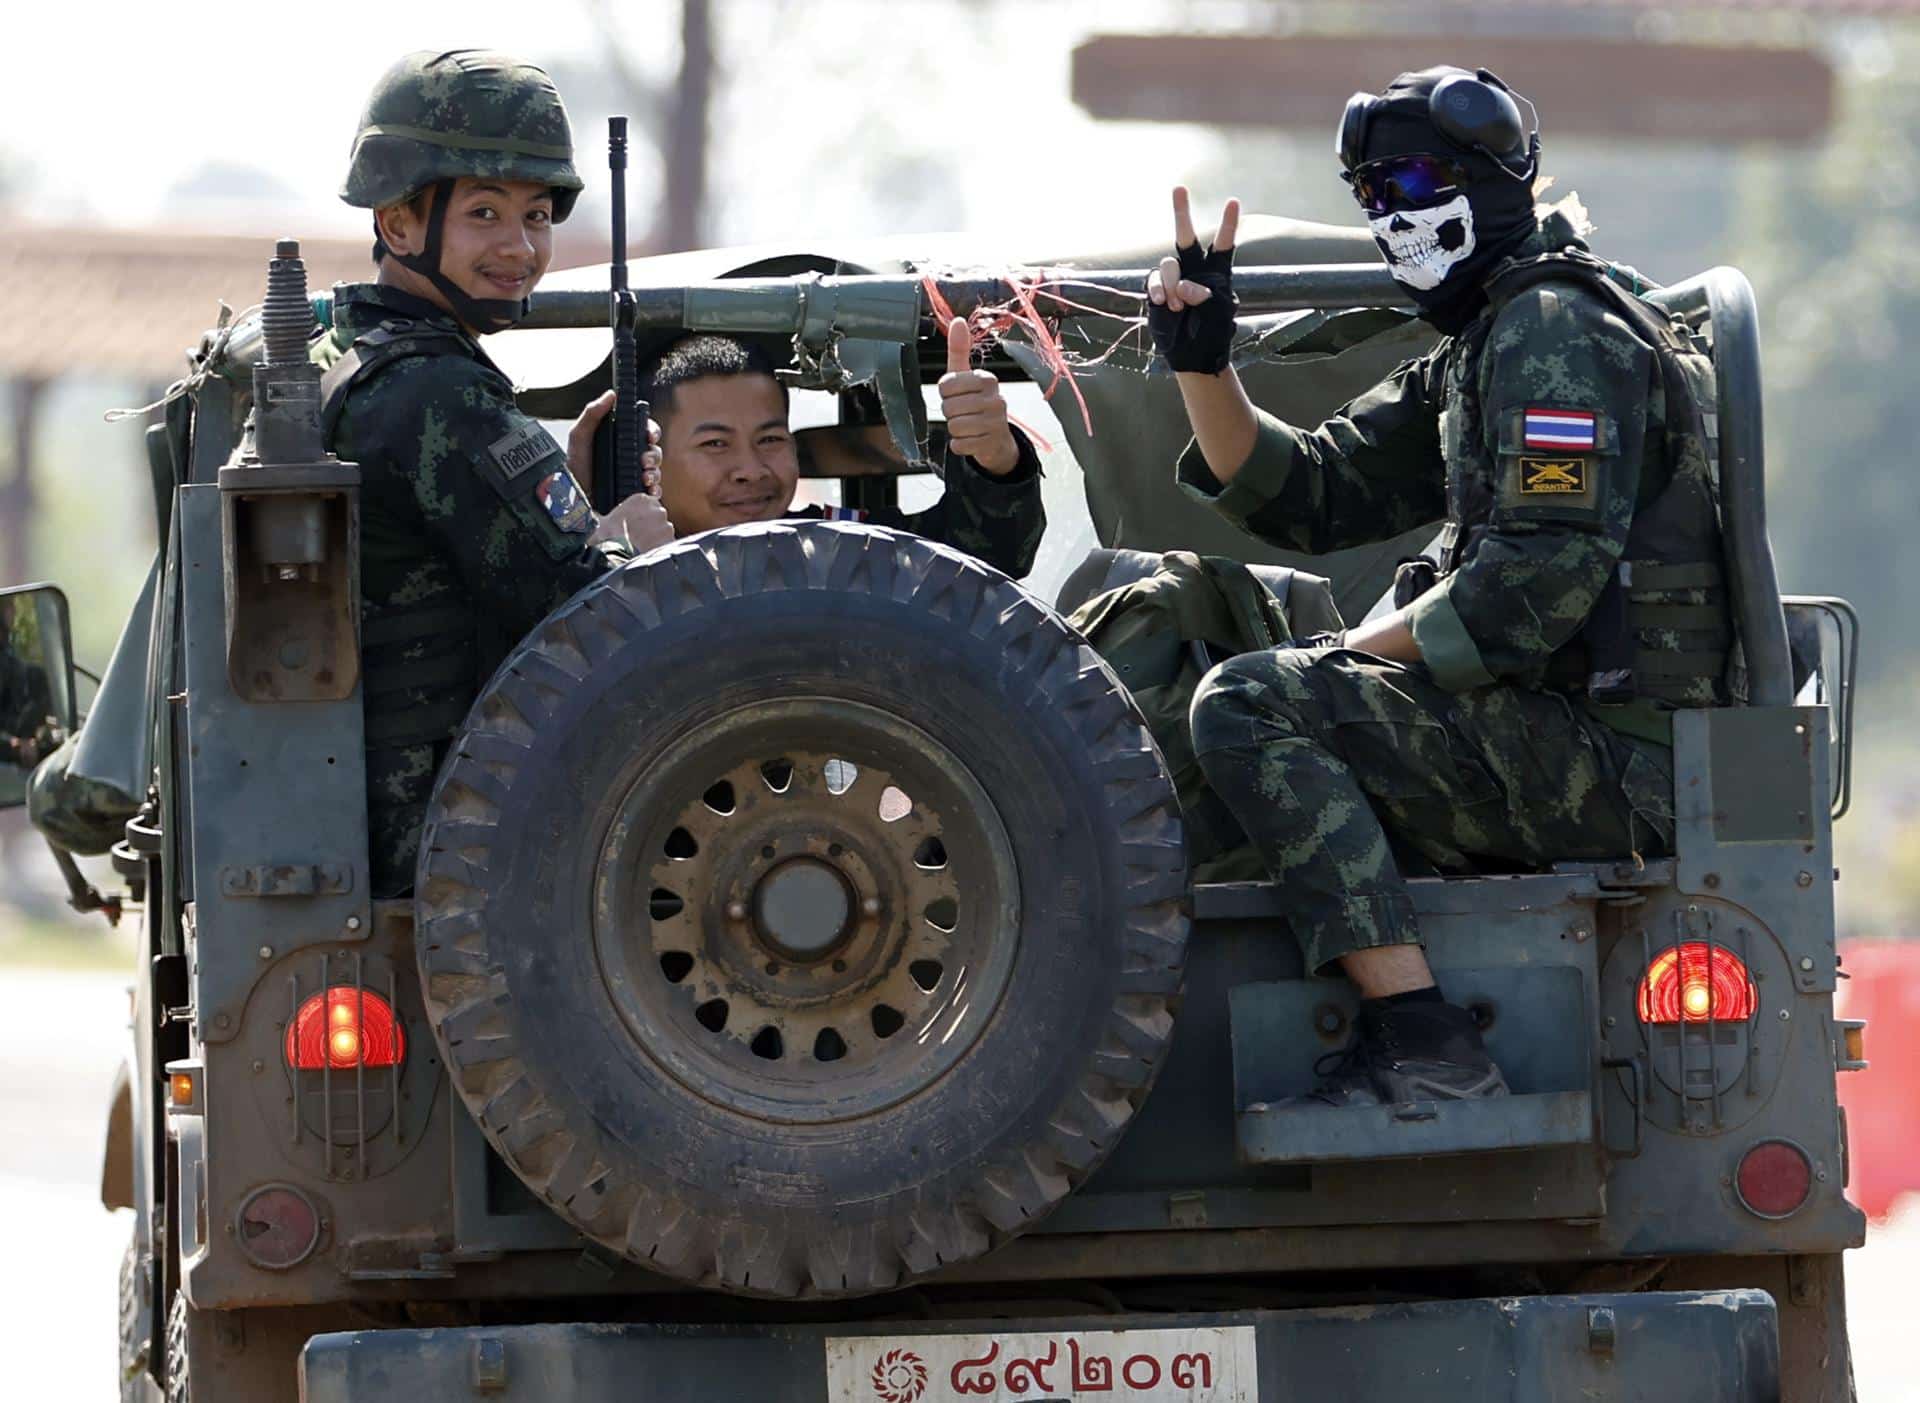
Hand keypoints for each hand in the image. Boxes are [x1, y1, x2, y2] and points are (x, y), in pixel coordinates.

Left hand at [568, 389, 662, 497]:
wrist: (571, 497)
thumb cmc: (574, 466)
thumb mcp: (579, 436)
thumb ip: (592, 413)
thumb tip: (610, 394)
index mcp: (620, 439)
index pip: (644, 429)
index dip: (652, 430)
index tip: (649, 435)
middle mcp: (629, 456)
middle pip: (654, 449)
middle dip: (653, 454)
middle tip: (644, 461)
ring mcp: (634, 474)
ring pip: (656, 469)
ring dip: (654, 472)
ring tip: (644, 477)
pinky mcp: (636, 492)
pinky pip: (653, 489)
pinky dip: (655, 489)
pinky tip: (648, 490)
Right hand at [590, 490, 674, 553]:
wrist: (618, 555)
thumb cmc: (608, 537)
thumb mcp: (603, 521)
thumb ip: (605, 515)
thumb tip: (593, 516)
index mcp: (641, 500)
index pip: (649, 505)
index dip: (643, 517)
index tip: (638, 525)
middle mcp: (657, 509)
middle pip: (658, 518)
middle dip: (652, 527)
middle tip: (639, 538)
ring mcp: (665, 525)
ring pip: (664, 531)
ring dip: (656, 538)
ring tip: (643, 547)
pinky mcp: (670, 540)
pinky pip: (668, 544)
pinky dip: (661, 549)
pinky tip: (649, 553)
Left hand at [937, 319, 1019, 474]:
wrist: (997, 438)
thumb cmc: (977, 403)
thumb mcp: (966, 376)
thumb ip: (959, 350)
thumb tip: (958, 321)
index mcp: (987, 380)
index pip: (946, 385)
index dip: (946, 393)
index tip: (957, 395)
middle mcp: (995, 400)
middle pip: (949, 407)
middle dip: (951, 413)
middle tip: (964, 412)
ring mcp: (995, 423)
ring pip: (954, 426)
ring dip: (955, 429)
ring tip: (968, 425)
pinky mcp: (990, 444)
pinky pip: (959, 445)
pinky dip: (960, 445)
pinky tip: (971, 439)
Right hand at [1145, 186, 1239, 374]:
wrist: (1192, 354)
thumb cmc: (1213, 332)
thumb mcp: (1218, 313)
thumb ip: (1204, 295)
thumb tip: (1182, 286)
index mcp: (1216, 271)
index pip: (1223, 244)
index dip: (1227, 224)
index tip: (1232, 202)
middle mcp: (1194, 269)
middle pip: (1185, 237)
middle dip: (1181, 212)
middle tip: (1179, 188)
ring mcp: (1173, 280)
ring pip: (1169, 265)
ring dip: (1173, 285)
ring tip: (1178, 306)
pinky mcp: (1157, 291)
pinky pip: (1154, 282)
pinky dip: (1159, 291)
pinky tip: (1163, 303)